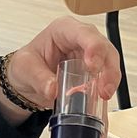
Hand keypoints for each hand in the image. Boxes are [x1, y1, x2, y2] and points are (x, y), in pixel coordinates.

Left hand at [1, 17, 120, 111]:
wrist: (27, 81)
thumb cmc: (27, 65)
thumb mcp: (25, 68)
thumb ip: (39, 78)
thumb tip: (53, 89)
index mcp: (64, 30)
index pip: (85, 33)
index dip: (93, 48)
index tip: (92, 66)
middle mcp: (81, 40)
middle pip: (104, 48)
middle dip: (107, 68)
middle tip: (103, 87)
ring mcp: (89, 56)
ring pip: (110, 64)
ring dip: (110, 81)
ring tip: (103, 96)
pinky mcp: (93, 74)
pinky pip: (105, 82)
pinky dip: (105, 95)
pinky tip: (101, 107)